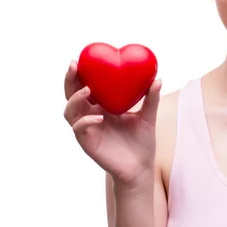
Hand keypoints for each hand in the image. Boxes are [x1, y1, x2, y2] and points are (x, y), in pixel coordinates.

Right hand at [63, 60, 161, 186]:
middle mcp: (90, 116)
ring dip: (75, 99)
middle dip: (69, 80)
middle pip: (71, 95)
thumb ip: (151, 99)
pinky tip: (99, 117)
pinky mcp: (88, 143)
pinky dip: (86, 121)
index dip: (80, 73)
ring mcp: (87, 130)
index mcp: (101, 107)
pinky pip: (79, 130)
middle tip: (74, 65)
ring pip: (70, 112)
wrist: (141, 168)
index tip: (81, 58)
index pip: (85, 86)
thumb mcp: (148, 117)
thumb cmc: (142, 142)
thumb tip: (158, 78)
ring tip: (87, 90)